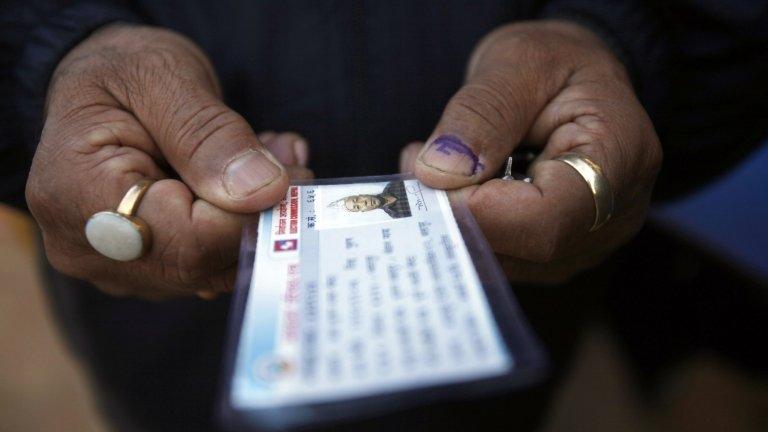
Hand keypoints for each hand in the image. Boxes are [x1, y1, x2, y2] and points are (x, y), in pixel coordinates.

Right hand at [26, 24, 311, 299]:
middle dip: (260, 217)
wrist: (102, 83)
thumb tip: (263, 191)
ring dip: (256, 218)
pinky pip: (208, 263)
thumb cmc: (124, 71)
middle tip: (293, 163)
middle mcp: (89, 246)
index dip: (250, 217)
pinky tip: (250, 178)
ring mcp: (116, 265)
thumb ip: (210, 136)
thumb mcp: (164, 78)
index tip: (294, 176)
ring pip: (212, 269)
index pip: (185, 241)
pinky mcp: (146, 266)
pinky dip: (241, 224)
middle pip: (200, 265)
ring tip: (271, 156)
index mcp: (77, 193)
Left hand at [401, 21, 661, 283]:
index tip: (428, 170)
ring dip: (454, 218)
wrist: (575, 80)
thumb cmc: (555, 64)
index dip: (477, 208)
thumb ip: (482, 114)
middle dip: (456, 210)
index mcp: (619, 158)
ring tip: (437, 162)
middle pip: (522, 248)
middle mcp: (612, 216)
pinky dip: (465, 225)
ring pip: (503, 260)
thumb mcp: (518, 62)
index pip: (545, 219)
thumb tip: (438, 172)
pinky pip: (500, 256)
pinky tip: (456, 184)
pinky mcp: (556, 255)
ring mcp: (586, 243)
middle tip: (417, 161)